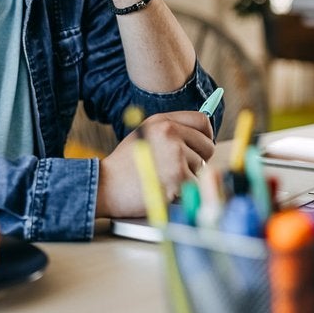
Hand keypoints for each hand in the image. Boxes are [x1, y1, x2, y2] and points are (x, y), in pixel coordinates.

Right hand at [95, 111, 215, 218]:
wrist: (105, 185)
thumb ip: (170, 131)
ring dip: (188, 178)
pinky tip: (165, 190)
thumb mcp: (144, 135)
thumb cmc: (124, 166)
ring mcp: (175, 154)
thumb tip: (202, 135)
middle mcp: (171, 133)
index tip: (199, 146)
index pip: (202, 121)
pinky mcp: (178, 176)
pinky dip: (184, 191)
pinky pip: (195, 185)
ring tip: (164, 179)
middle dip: (198, 160)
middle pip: (208, 146)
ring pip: (202, 168)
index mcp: (163, 121)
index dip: (205, 135)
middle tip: (178, 169)